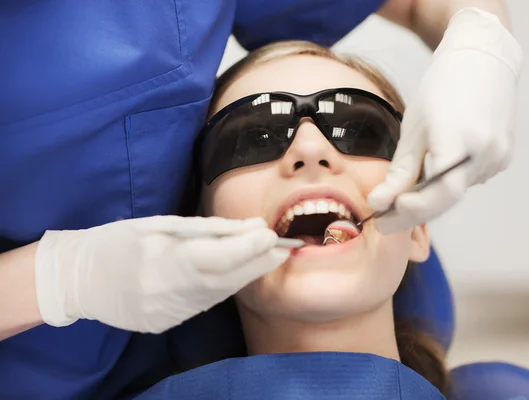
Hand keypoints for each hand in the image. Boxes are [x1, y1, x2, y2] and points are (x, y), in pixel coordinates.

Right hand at [34, 216, 288, 332]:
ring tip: (264, 257)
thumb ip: (205, 229)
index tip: (271, 236)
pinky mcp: (166, 325)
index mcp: (162, 260)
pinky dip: (222, 287)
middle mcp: (168, 292)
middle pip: (227, 280)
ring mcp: (167, 314)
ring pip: (219, 294)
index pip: (219, 257)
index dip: (250, 248)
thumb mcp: (158, 224)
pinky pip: (204, 304)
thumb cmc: (117, 242)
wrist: (79, 279)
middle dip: (258, 263)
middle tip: (282, 249)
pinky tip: (232, 273)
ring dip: (245, 275)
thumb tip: (248, 229)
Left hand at [368, 8, 522, 232]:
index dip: (410, 211)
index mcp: (462, 140)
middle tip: (384, 223)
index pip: (437, 193)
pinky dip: (446, 185)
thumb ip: (400, 171)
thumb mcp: (413, 129)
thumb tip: (379, 203)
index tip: (381, 218)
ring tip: (398, 202)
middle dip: (413, 214)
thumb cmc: (440, 88)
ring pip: (457, 192)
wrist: (482, 60)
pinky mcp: (503, 157)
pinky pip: (469, 180)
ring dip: (428, 200)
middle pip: (448, 198)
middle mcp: (487, 152)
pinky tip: (429, 180)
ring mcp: (499, 156)